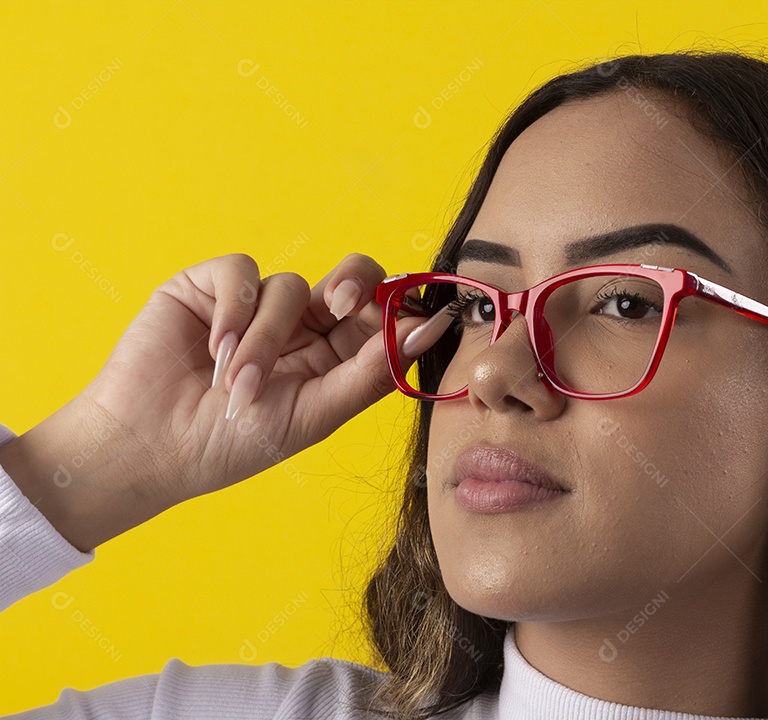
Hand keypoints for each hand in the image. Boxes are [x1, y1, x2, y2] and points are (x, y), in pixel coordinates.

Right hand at [0, 253, 430, 550]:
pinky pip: (241, 271)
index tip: (409, 314)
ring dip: (265, 338)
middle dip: (353, 281)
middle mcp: (302, 328)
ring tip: (236, 385)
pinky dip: (233, 311)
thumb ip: (373, 371)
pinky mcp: (210, 289)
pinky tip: (213, 351)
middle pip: (350, 277)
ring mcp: (256, 307)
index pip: (380, 315)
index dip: (396, 306)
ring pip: (290, 286)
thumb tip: (430, 329)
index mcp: (334, 358)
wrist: (150, 448)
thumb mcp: (316, 413)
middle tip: (342, 301)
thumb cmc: (234, 444)